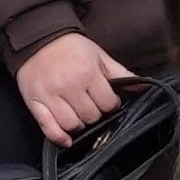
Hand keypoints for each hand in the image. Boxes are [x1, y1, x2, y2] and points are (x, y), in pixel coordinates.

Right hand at [16, 32, 132, 138]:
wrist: (36, 39)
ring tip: (77, 112)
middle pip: (91, 116)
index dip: (110, 103)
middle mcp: (69, 85)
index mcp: (87, 73)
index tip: (105, 99)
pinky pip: (48, 127)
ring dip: (79, 123)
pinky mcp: (35, 102)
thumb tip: (143, 86)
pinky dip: (58, 137)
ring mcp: (50, 95)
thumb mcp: (99, 56)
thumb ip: (121, 73)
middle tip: (90, 103)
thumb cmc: (70, 48)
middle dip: (95, 113)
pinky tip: (66, 140)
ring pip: (73, 125)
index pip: (108, 103)